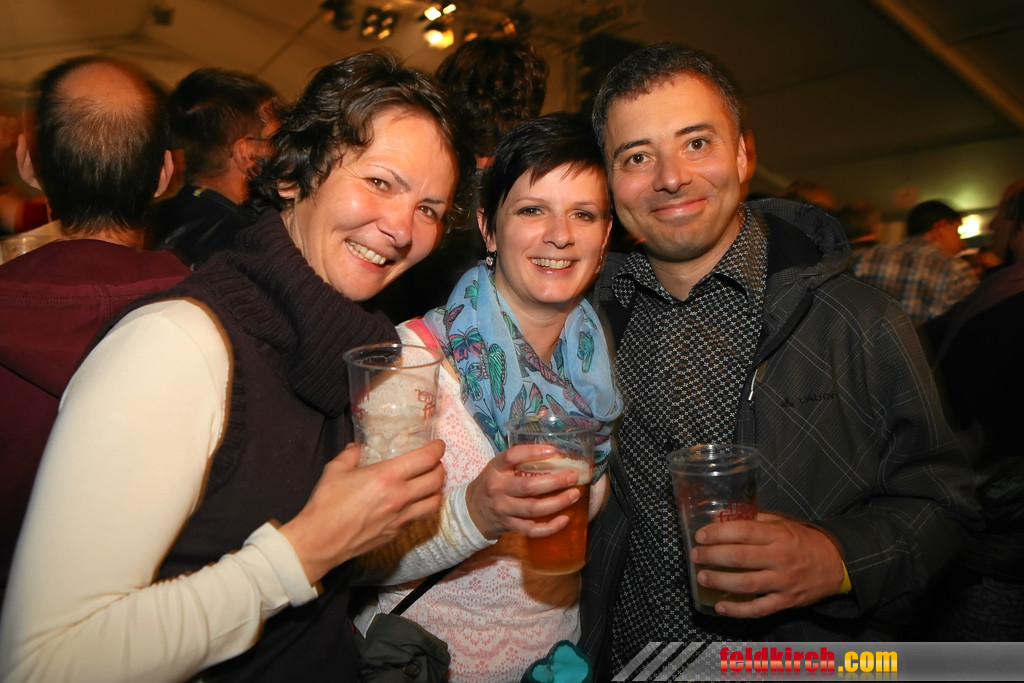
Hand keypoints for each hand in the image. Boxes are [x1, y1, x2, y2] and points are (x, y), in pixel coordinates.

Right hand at [280, 440, 444, 583]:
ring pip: (435, 502)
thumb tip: (357, 448)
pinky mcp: (397, 533)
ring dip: (437, 490)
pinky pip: (420, 517)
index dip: (437, 449)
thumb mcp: (335, 470)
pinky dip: (423, 507)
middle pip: (437, 479)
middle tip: (434, 463)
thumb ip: (350, 455)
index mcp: (387, 476)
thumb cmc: (326, 504)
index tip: (437, 445)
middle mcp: (400, 496)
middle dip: (440, 467)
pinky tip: (415, 503)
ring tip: (431, 483)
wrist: (321, 540)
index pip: (426, 459)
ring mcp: (401, 517)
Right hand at [465, 444, 582, 539]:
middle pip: (529, 487)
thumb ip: (518, 463)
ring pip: (533, 509)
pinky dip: (550, 527)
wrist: (471, 512)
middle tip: (573, 477)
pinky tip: (565, 519)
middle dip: (555, 482)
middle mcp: (497, 489)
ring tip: (574, 495)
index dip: (532, 452)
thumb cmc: (491, 484)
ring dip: (557, 503)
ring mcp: (503, 510)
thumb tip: (554, 454)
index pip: (512, 457)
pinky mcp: (509, 526)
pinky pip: (532, 529)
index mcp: (495, 470)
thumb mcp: (497, 468)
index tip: (553, 450)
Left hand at [688, 512, 844, 617]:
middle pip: (739, 558)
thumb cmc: (805, 541)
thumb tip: (725, 518)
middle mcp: (779, 557)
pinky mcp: (786, 601)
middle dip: (712, 556)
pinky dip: (738, 610)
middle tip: (696, 555)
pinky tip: (721, 606)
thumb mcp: (783, 523)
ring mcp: (783, 581)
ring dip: (720, 581)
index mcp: (778, 535)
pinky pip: (759, 608)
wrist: (836, 564)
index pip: (742, 532)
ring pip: (746, 584)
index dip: (718, 533)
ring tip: (702, 577)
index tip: (700, 535)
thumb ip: (756, 521)